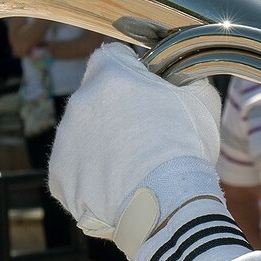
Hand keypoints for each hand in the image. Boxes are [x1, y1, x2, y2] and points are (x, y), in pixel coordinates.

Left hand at [48, 43, 222, 258]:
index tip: (150, 92)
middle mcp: (79, 102)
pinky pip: (76, 173)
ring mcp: (64, 140)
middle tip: (148, 140)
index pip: (114, 57)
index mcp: (110, 74)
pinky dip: (94, 180)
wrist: (167, 203)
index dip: (135, 73)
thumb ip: (186, 80)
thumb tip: (183, 79)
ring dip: (105, 148)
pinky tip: (120, 190)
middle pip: (97, 100)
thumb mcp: (201, 100)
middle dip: (117, 114)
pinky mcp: (59, 176)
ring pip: (85, 138)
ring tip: (137, 172)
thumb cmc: (187, 148)